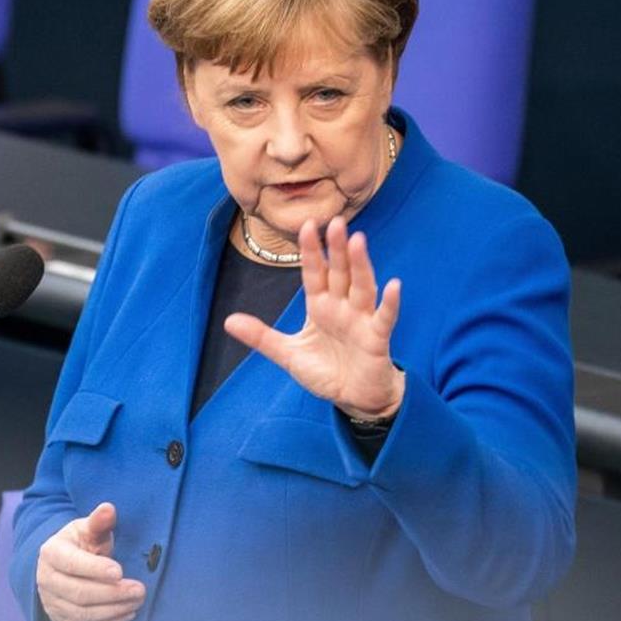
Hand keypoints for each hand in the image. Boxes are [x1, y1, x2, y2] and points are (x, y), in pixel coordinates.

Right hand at [36, 502, 145, 620]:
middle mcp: (47, 580)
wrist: (62, 565)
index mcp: (51, 553)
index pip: (72, 563)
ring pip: (82, 614)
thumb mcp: (87, 528)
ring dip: (113, 610)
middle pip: (79, 593)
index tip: (120, 571)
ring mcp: (52, 603)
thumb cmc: (80, 543)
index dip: (95, 569)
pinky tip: (127, 613)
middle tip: (139, 590)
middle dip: (112, 593)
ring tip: (137, 601)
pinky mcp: (62, 620)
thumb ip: (99, 521)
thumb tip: (109, 509)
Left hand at [225, 216, 403, 419]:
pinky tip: (393, 285)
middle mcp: (342, 307)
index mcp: (320, 306)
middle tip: (335, 221)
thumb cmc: (326, 372)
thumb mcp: (288, 354)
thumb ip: (261, 337)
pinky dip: (390, 303)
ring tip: (358, 241)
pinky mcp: (377, 338)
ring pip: (362, 287)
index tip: (306, 225)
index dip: (311, 251)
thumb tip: (228, 321)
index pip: (314, 273)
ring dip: (360, 265)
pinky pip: (384, 317)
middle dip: (337, 248)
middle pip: (339, 273)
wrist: (353, 399)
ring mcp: (361, 320)